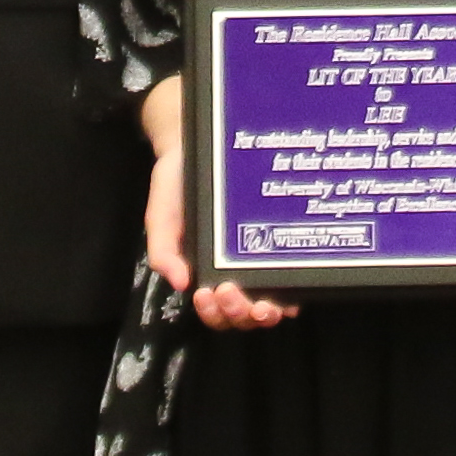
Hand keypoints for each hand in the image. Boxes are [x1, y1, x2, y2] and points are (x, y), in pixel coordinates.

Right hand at [141, 78, 295, 331]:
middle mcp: (236, 270)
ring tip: (264, 304)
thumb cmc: (178, 181)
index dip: (216, 313)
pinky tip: (292, 281)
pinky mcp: (280, 239)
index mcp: (207, 270)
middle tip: (233, 295)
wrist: (199, 140)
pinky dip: (294, 288)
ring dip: (268, 313)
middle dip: (240, 316)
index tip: (209, 293)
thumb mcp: (162, 214)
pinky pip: (292, 273)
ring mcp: (260, 258)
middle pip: (245, 315)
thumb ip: (163, 248)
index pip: (216, 310)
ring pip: (272, 303)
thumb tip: (179, 282)